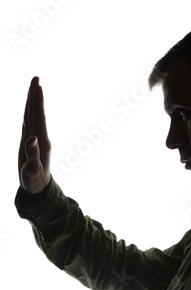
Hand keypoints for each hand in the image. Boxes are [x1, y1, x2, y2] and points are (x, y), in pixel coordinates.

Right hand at [18, 76, 50, 193]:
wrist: (38, 189)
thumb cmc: (35, 181)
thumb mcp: (33, 169)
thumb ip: (33, 154)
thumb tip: (32, 138)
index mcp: (42, 141)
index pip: (39, 116)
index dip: (38, 101)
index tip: (38, 85)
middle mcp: (40, 137)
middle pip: (36, 112)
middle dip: (35, 95)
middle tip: (36, 78)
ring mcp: (35, 139)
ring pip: (32, 116)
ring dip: (32, 102)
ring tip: (33, 87)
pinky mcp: (30, 144)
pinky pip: (28, 124)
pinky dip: (27, 113)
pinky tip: (27, 108)